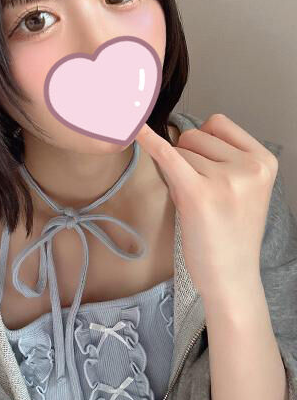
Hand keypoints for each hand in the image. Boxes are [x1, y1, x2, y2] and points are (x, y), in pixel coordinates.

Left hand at [135, 113, 277, 301]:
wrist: (231, 276)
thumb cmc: (230, 233)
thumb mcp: (240, 188)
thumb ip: (219, 157)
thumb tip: (176, 130)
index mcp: (264, 161)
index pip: (218, 123)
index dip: (202, 140)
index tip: (201, 161)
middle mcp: (249, 167)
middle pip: (195, 135)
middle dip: (187, 157)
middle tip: (199, 191)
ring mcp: (226, 180)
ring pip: (179, 151)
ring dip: (177, 173)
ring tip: (195, 203)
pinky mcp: (199, 194)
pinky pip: (167, 156)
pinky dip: (149, 140)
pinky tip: (136, 130)